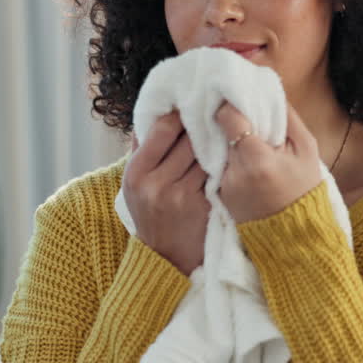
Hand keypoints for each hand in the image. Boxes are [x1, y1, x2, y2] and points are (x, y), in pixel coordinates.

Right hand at [124, 110, 209, 274]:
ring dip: (217, 140)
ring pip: (207, 155)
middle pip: (189, 139)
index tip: (188, 105)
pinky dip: (224, 161)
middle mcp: (158, 184)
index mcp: (137, 173)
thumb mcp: (132, 183)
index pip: (162, 129)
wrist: (163, 257)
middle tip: (213, 109)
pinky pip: (218, 174)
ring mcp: (183, 197)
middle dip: (202, 123)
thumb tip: (152, 110)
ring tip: (223, 127)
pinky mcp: (204, 206)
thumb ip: (140, 149)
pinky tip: (230, 152)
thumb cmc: (148, 212)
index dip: (178, 113)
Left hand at [215, 101, 322, 223]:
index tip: (235, 99)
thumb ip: (287, 117)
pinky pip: (219, 168)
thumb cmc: (305, 189)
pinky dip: (228, 161)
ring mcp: (223, 186)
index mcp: (257, 159)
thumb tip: (268, 88)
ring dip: (228, 143)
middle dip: (229, 124)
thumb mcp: (307, 150)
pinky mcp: (219, 195)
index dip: (231, 105)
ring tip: (246, 144)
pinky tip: (243, 163)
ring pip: (217, 150)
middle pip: (219, 132)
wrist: (296, 235)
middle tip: (241, 118)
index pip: (228, 118)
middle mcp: (234, 173)